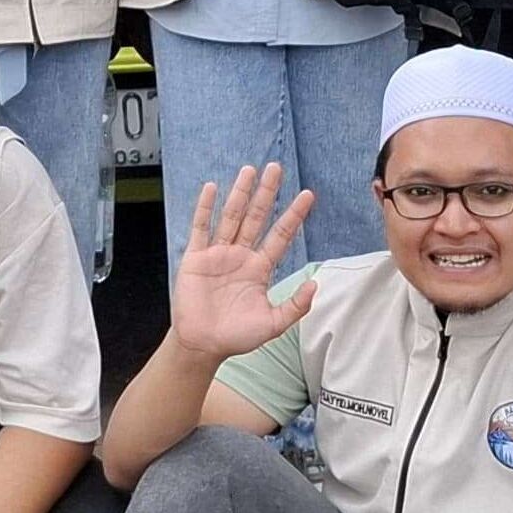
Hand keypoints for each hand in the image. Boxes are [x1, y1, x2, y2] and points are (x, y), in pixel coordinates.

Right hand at [169, 163, 319, 361]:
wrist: (203, 345)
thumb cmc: (237, 336)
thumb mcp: (273, 324)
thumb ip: (296, 305)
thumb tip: (315, 284)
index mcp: (260, 269)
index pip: (280, 235)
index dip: (293, 215)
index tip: (308, 195)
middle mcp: (241, 255)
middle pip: (257, 217)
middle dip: (267, 193)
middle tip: (276, 168)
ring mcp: (218, 254)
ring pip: (231, 216)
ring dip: (240, 193)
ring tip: (249, 170)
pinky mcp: (196, 258)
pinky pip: (201, 228)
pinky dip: (205, 208)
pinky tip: (212, 188)